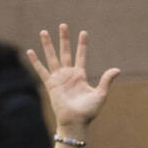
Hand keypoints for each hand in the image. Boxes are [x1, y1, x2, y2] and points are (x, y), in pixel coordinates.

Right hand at [26, 24, 119, 146]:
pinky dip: (35, 62)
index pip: (81, 56)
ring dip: (48, 45)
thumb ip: (106, 81)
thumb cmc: (88, 111)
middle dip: (64, 39)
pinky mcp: (50, 84)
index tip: (83, 32)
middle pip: (65, 52)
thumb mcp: (100, 94)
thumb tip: (117, 69)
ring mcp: (58, 78)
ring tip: (43, 32)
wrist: (75, 122)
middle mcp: (68, 74)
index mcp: (80, 76)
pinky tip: (30, 52)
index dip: (82, 44)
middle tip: (63, 25)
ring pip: (52, 57)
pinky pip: (41, 71)